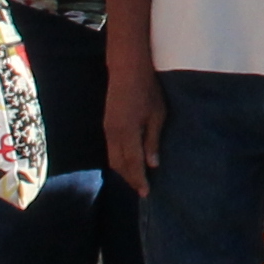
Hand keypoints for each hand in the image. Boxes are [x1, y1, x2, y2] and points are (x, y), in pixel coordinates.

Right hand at [105, 58, 163, 190]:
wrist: (127, 69)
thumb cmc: (147, 90)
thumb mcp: (157, 115)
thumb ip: (152, 141)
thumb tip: (153, 165)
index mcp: (127, 132)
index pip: (133, 164)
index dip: (139, 180)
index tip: (146, 193)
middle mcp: (113, 134)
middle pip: (119, 165)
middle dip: (130, 179)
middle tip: (142, 190)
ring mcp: (108, 129)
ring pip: (113, 158)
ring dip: (123, 171)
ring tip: (137, 179)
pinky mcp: (107, 125)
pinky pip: (111, 149)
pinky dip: (119, 160)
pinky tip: (129, 162)